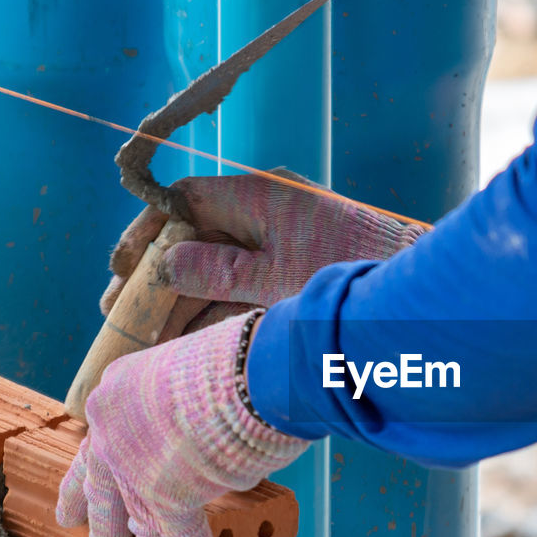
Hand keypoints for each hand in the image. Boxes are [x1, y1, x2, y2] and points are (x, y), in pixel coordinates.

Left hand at [55, 312, 306, 536]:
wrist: (241, 368)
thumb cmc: (229, 355)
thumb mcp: (186, 370)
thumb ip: (183, 405)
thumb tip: (210, 424)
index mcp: (116, 395)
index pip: (95, 450)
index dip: (83, 487)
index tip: (70, 514)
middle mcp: (114, 437)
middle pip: (106, 499)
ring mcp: (137, 472)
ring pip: (144, 530)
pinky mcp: (170, 499)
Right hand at [101, 169, 426, 335]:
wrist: (420, 300)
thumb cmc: (347, 277)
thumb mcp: (272, 277)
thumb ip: (217, 271)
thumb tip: (168, 263)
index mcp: (261, 195)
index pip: (187, 201)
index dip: (148, 231)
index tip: (119, 266)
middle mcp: (271, 214)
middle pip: (197, 239)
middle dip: (156, 277)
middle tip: (116, 312)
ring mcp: (286, 245)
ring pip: (218, 270)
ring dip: (182, 302)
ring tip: (140, 336)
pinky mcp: (298, 277)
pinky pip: (244, 290)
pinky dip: (216, 313)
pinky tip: (186, 341)